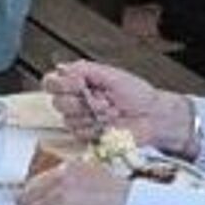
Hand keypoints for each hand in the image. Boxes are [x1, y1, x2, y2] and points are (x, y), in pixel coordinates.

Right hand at [44, 61, 192, 154]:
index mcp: (79, 83)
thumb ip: (86, 69)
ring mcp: (81, 120)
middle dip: (79, 101)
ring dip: (91, 115)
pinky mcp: (88, 137)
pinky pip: (80, 133)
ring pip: (69, 119)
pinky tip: (109, 124)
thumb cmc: (137, 95)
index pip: (51, 83)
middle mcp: (76, 101)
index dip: (60, 84)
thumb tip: (63, 68)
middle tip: (101, 99)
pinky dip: (95, 128)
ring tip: (111, 111)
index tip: (78, 83)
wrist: (153, 117)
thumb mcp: (111, 75)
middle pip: (57, 102)